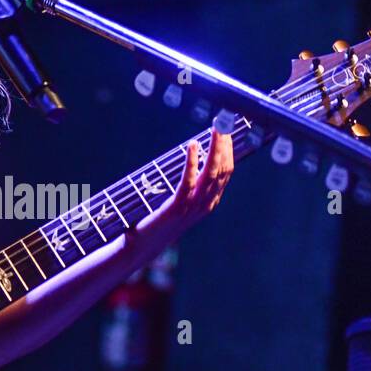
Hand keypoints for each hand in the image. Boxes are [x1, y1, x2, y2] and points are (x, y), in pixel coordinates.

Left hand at [135, 122, 234, 247]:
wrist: (142, 247)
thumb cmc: (158, 222)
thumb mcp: (180, 202)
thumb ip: (189, 186)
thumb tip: (192, 157)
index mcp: (209, 202)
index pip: (227, 171)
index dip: (228, 149)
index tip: (225, 130)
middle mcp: (205, 204)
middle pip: (223, 169)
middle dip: (225, 145)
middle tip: (222, 123)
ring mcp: (192, 208)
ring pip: (211, 174)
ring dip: (215, 149)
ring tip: (214, 129)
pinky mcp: (176, 208)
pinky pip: (188, 182)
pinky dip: (192, 162)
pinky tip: (192, 146)